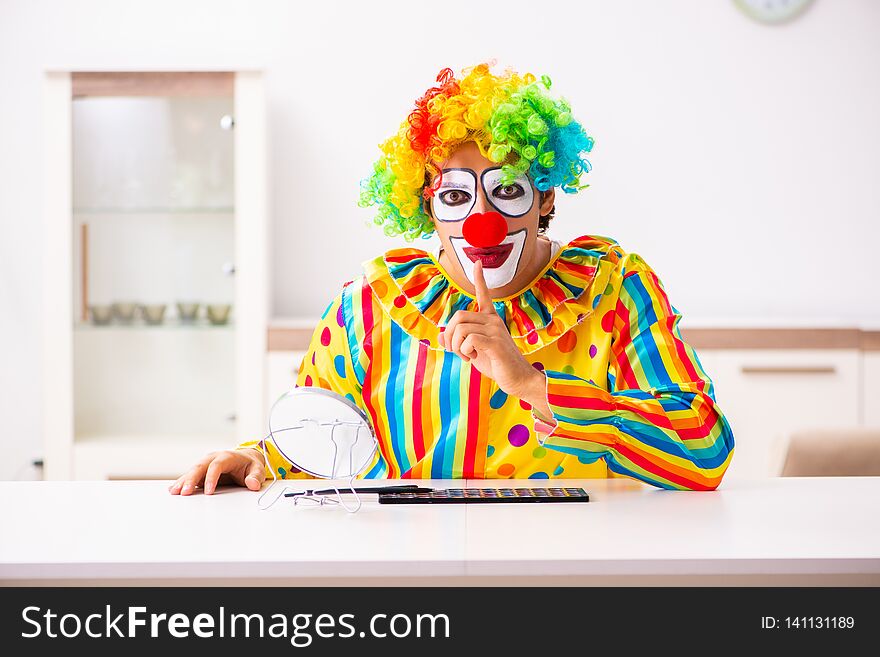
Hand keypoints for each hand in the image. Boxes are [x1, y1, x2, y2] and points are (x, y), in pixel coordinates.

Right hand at [168, 448, 265, 495]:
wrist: (245, 459)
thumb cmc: (250, 465)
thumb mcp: (257, 469)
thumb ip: (256, 476)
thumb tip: (253, 484)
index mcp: (227, 456)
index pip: (217, 465)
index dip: (212, 478)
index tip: (209, 492)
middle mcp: (213, 458)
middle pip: (200, 467)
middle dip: (191, 479)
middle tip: (185, 492)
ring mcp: (206, 464)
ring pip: (192, 471)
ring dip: (183, 481)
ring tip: (174, 492)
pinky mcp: (201, 471)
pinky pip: (190, 476)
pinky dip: (182, 482)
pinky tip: (173, 489)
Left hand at [439, 260, 550, 416]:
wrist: (517, 379)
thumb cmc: (496, 364)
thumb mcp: (472, 351)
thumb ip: (458, 341)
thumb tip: (441, 335)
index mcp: (490, 319)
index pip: (484, 295)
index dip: (479, 279)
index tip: (477, 263)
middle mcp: (493, 320)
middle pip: (459, 316)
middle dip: (450, 334)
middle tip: (456, 349)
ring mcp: (495, 330)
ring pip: (461, 328)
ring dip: (456, 345)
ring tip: (466, 355)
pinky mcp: (495, 342)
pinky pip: (469, 339)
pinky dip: (464, 350)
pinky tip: (472, 357)